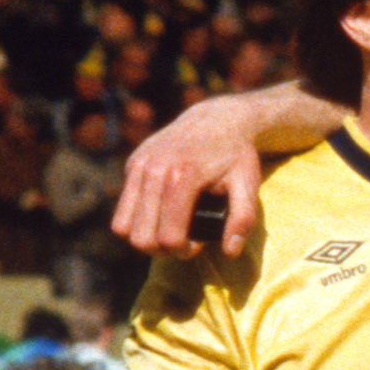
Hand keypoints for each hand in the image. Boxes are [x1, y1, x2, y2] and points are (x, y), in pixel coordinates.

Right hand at [109, 92, 277, 257]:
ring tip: (168, 231)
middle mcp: (154, 169)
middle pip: (141, 238)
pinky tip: (160, 215)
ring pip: (123, 226)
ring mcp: (139, 165)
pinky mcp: (132, 163)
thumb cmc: (235, 154)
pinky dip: (137, 220)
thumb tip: (230, 252)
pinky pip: (122, 209)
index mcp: (182, 176)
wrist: (216, 118)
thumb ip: (243, 219)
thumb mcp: (248, 184)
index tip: (198, 244)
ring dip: (145, 238)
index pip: (168, 236)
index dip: (184, 250)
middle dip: (163, 249)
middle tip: (183, 242)